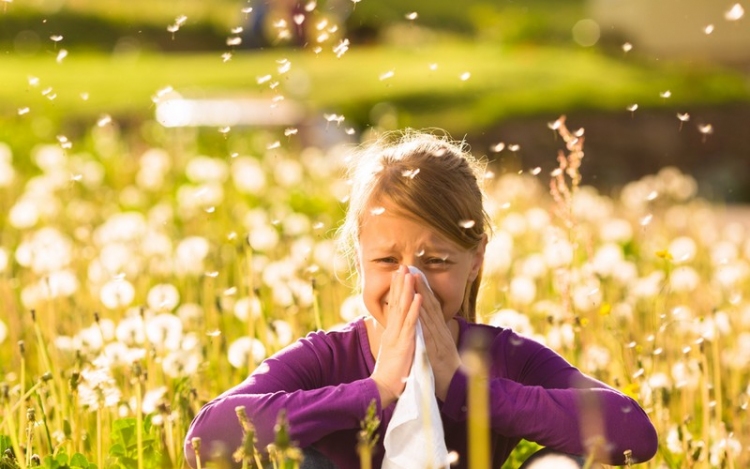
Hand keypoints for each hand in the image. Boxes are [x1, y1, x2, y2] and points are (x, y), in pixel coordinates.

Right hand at [370, 266, 421, 406]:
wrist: (383, 388)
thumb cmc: (390, 373)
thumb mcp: (392, 351)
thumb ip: (394, 338)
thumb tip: (396, 330)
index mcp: (391, 331)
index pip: (393, 306)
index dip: (396, 290)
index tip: (399, 275)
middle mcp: (392, 330)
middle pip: (396, 302)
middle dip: (400, 284)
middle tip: (402, 266)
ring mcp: (398, 335)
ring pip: (403, 308)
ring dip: (407, 290)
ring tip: (410, 274)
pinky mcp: (404, 343)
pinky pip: (411, 323)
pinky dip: (415, 309)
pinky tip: (418, 297)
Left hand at [414, 274, 461, 400]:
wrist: (457, 388)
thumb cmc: (446, 370)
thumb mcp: (440, 349)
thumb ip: (435, 336)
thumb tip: (430, 326)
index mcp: (440, 331)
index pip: (430, 306)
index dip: (423, 290)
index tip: (415, 274)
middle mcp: (440, 331)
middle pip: (430, 304)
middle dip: (421, 285)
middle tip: (412, 268)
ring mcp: (439, 339)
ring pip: (429, 313)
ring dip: (421, 295)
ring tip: (413, 279)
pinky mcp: (435, 349)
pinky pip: (428, 331)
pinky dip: (423, 317)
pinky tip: (417, 306)